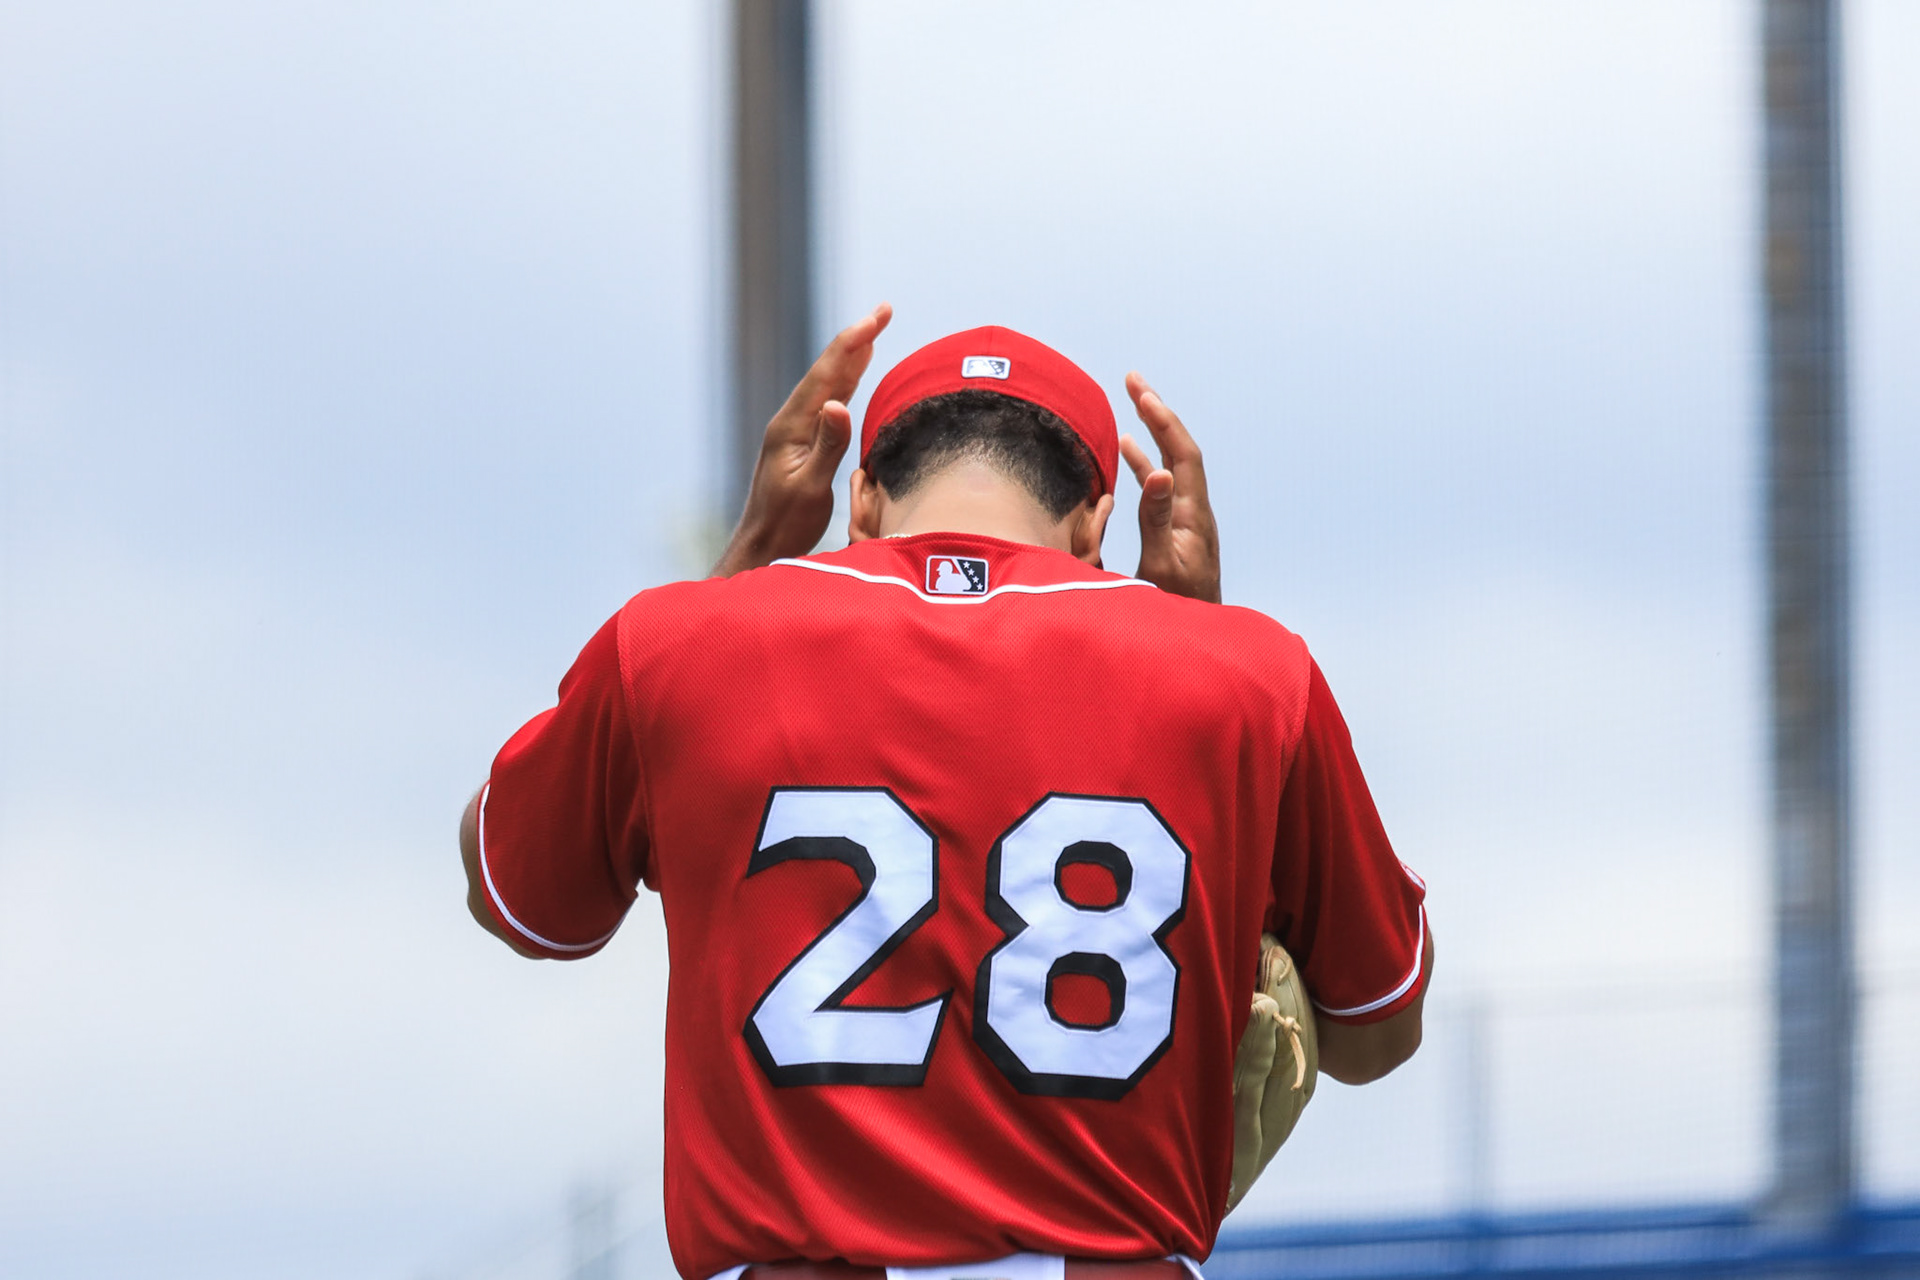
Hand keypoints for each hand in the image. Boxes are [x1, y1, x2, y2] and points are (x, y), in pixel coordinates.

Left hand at [711, 303, 893, 576]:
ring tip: (871, 334)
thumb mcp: (810, 488)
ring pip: (828, 384)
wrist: (762, 547)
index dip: (855, 341)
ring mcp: (795, 432)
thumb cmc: (786, 525)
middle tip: (883, 311)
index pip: (828, 373)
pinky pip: (827, 403)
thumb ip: (827, 446)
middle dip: (856, 338)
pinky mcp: (801, 443)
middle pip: (828, 370)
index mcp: (792, 425)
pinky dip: (845, 382)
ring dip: (851, 357)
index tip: (880, 316)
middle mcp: (791, 421)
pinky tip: (853, 378)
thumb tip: (838, 403)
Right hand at [1120, 372, 1220, 602]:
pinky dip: (1144, 462)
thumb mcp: (1161, 565)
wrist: (1200, 638)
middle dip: (1157, 413)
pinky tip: (1129, 452)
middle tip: (1133, 381)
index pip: (1182, 455)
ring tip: (1132, 403)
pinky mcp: (1179, 531)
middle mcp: (1195, 511)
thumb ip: (1157, 519)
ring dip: (1151, 433)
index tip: (1140, 392)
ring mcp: (1188, 520)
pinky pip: (1162, 486)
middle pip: (1179, 450)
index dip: (1163, 421)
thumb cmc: (1178, 610)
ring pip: (1171, 465)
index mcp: (1193, 514)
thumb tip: (1159, 472)